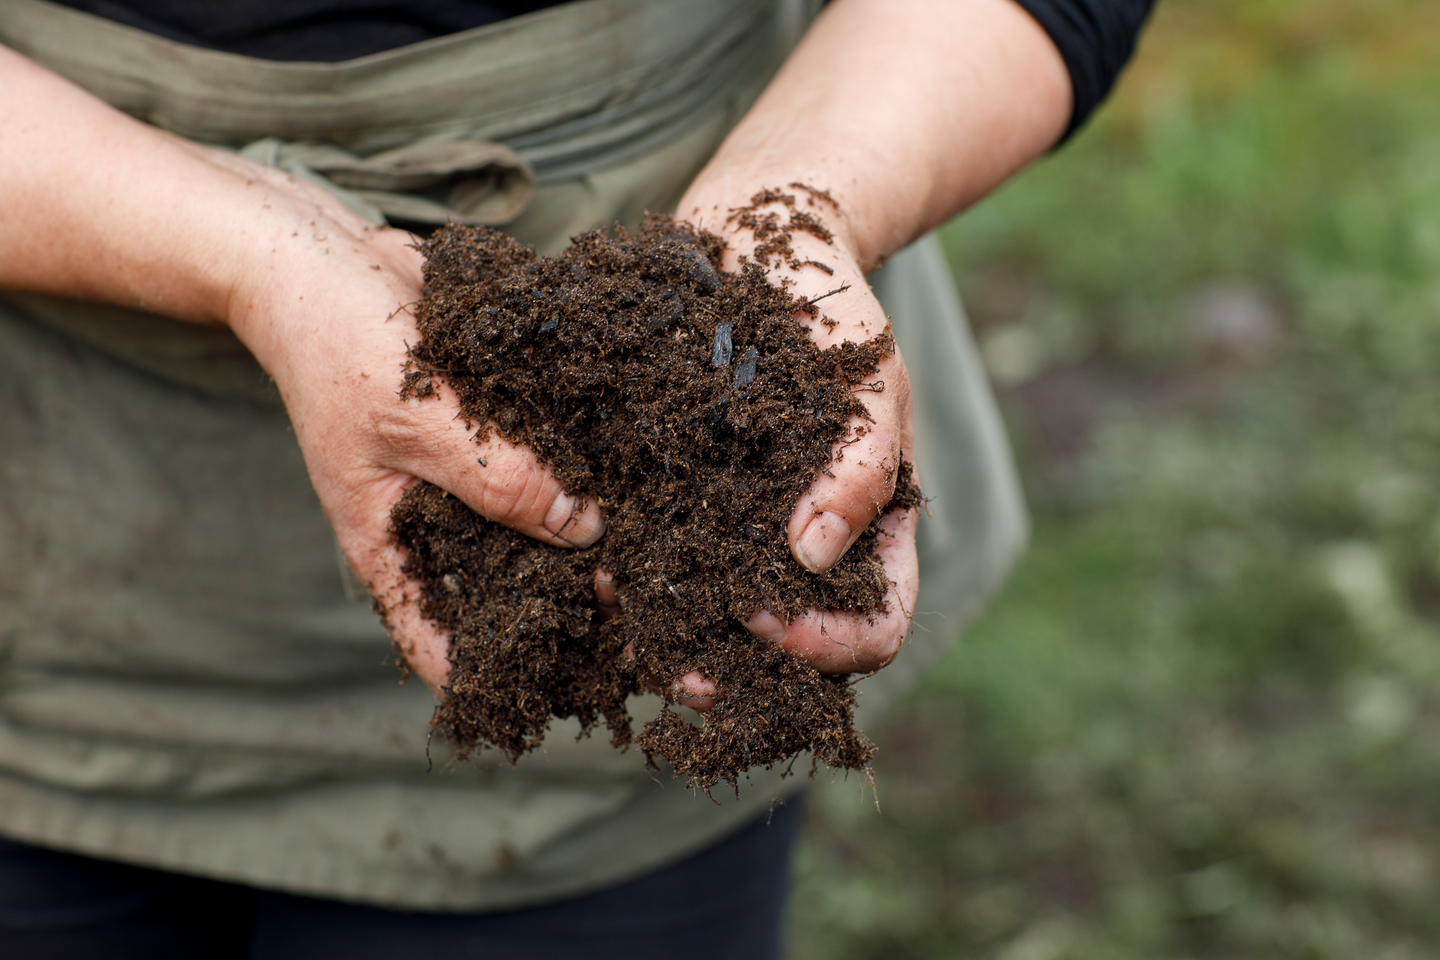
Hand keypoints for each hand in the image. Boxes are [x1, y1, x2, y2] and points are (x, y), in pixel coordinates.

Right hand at [0, 50, 604, 698]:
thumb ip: (496, 476)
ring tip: (669, 558)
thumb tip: (586, 529)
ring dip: (594, 543)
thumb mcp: (414, 417)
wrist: (325, 255)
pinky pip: (550, 465)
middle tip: (654, 622)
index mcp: (391, 547)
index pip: (440, 644)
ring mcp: (469, 476)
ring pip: (540, 531)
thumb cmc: (338, 342)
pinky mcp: (501, 429)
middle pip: (509, 591)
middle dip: (572, 608)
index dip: (495, 678)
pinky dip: (589, 475)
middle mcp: (436, 522)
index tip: (563, 698)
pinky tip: (652, 479)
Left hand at [671, 182, 921, 699]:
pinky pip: (658, 560)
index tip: (765, 618)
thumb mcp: (869, 380)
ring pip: (713, 620)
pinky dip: (633, 578)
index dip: (826, 646)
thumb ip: (863, 467)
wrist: (751, 245)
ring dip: (673, 639)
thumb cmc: (829, 311)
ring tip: (625, 622)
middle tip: (678, 673)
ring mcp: (737, 531)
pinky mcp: (675, 502)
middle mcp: (801, 550)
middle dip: (735, 671)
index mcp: (870, 535)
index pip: (873, 630)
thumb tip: (813, 557)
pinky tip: (599, 568)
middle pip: (784, 648)